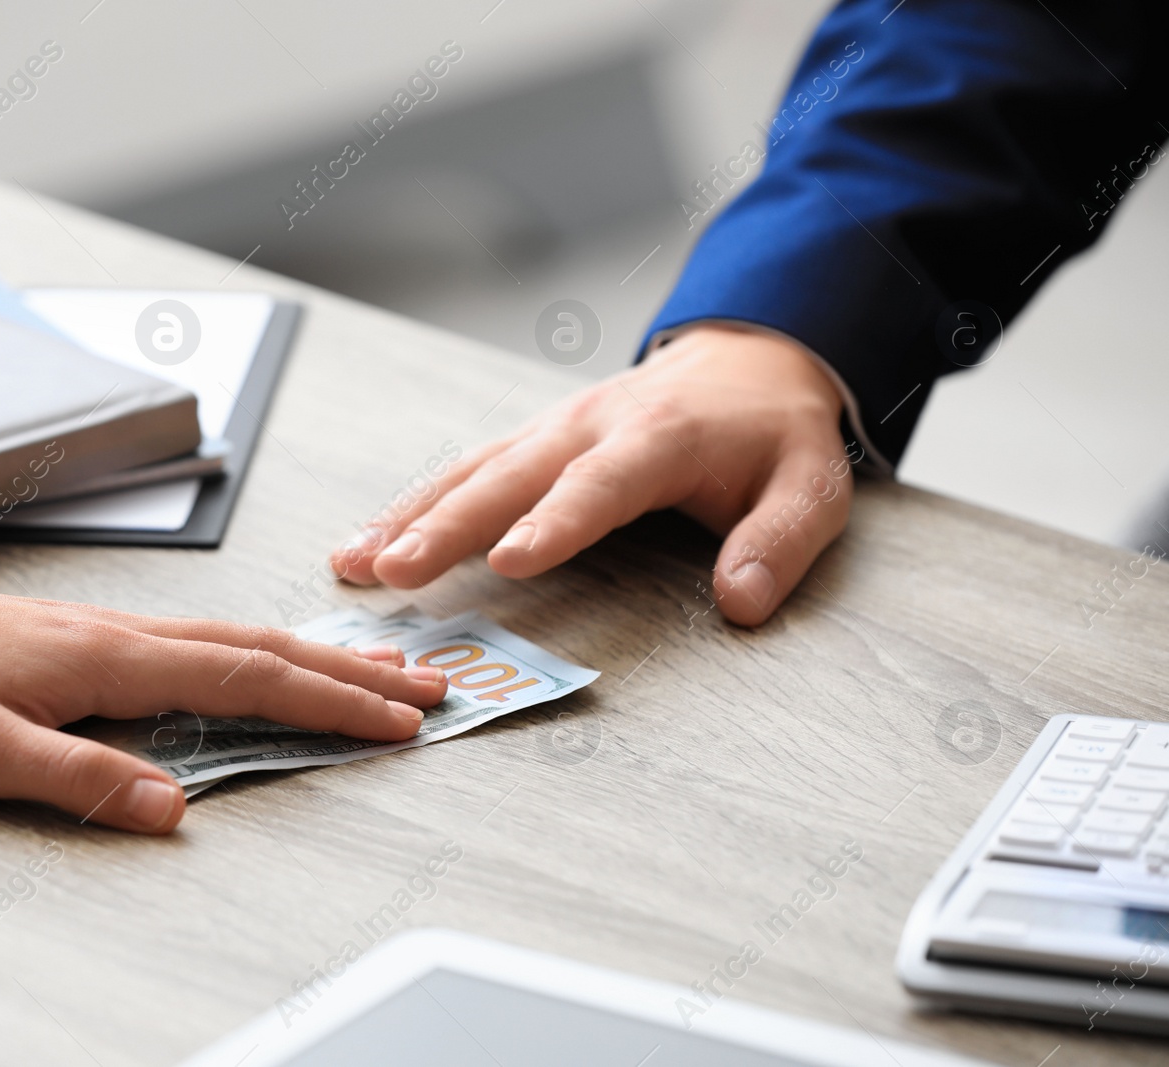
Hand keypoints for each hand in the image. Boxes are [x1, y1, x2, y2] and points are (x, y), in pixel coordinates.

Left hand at [0, 574, 447, 833]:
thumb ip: (83, 779)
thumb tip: (175, 810)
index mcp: (116, 657)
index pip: (251, 678)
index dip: (333, 700)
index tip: (398, 717)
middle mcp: (130, 634)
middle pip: (268, 648)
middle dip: (354, 672)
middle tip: (428, 687)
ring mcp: (117, 631)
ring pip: (243, 639)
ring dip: (319, 656)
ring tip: (380, 666)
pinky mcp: (97, 640)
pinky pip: (208, 640)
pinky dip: (265, 650)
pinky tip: (271, 659)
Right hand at [331, 326, 855, 625]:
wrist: (747, 360)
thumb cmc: (772, 433)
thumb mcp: (811, 484)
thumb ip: (778, 543)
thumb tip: (739, 604)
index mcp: (659, 438)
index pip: (600, 484)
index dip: (554, 523)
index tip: (509, 562)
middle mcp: (591, 426)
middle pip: (509, 476)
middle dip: (446, 524)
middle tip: (394, 569)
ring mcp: (553, 428)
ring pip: (470, 469)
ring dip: (410, 515)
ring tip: (357, 562)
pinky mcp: (532, 438)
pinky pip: (465, 468)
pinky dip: (413, 503)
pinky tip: (370, 540)